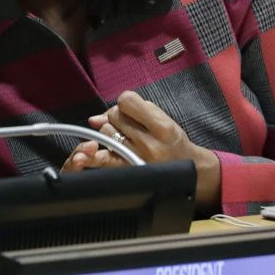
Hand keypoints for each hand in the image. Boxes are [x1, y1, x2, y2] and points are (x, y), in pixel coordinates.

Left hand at [61, 91, 220, 212]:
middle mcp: (150, 143)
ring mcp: (137, 159)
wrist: (190, 172)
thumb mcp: (162, 119)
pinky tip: (85, 154)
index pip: (127, 101)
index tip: (132, 109)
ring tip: (125, 138)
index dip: (126, 103)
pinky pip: (104, 159)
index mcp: (162, 126)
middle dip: (117, 117)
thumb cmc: (173, 142)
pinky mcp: (128, 172)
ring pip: (106, 133)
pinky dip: (93, 155)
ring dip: (110, 133)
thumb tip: (94, 118)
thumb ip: (133, 112)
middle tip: (129, 125)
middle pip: (114, 116)